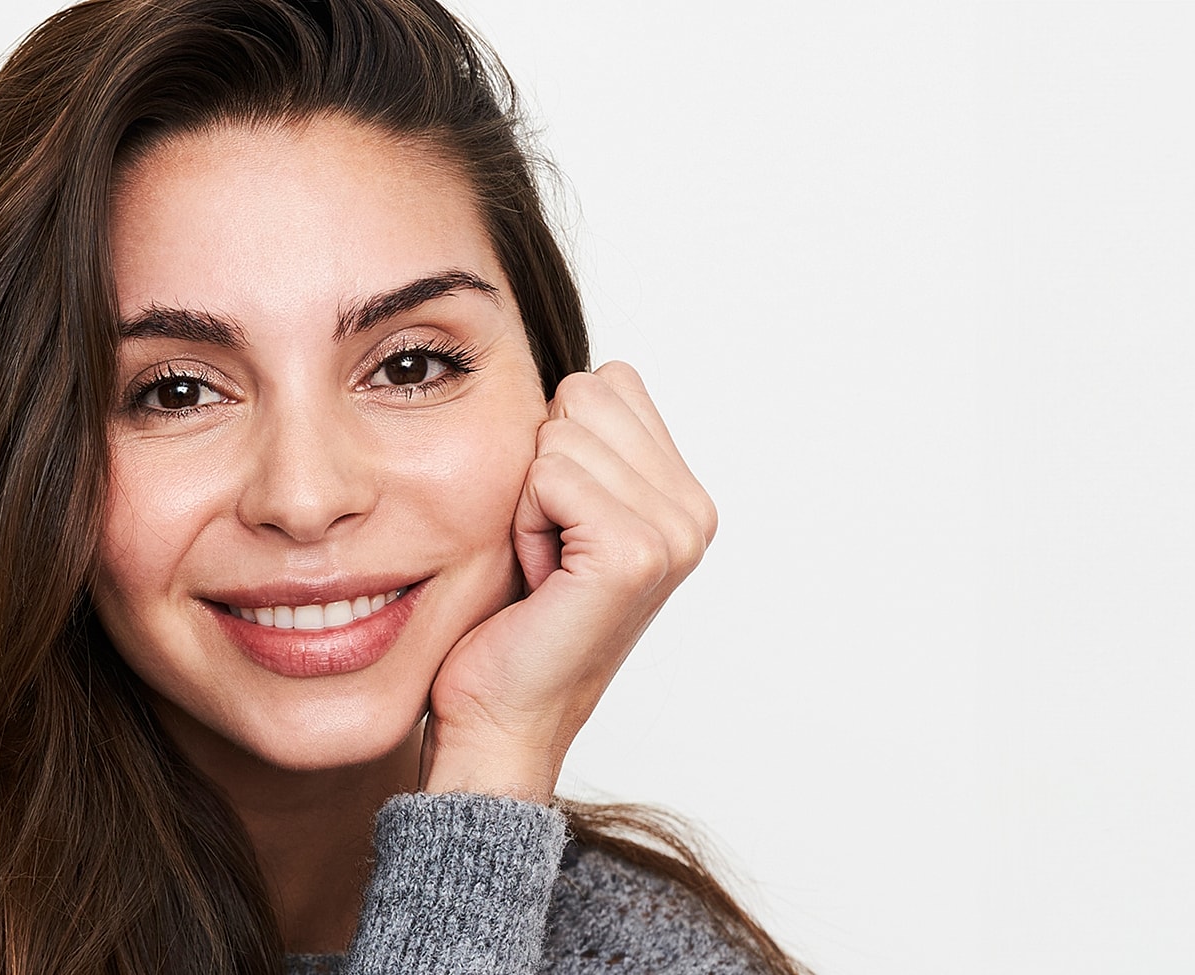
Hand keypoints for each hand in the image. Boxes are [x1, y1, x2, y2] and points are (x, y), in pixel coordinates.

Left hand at [419, 361, 717, 802]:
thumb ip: (588, 442)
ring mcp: (673, 534)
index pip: (608, 381)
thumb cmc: (515, 619)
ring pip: (561, 432)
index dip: (556, 442)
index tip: (558, 522)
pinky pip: (549, 475)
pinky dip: (523, 520)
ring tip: (544, 564)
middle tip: (548, 545)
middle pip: (585, 394)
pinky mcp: (635, 555)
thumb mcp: (560, 509)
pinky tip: (541, 576)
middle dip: (541, 464)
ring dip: (527, 497)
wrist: (500, 715)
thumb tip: (581, 378)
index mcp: (685, 494)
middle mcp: (695, 512)